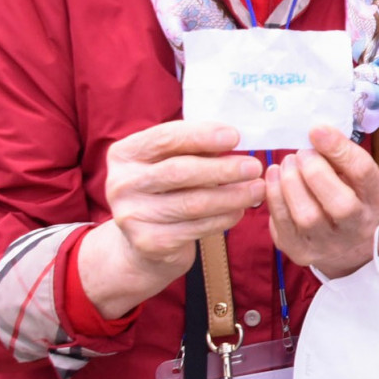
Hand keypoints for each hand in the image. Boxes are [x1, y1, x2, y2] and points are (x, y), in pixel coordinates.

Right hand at [79, 122, 265, 318]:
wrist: (142, 241)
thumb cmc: (166, 189)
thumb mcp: (171, 161)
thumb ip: (194, 148)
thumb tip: (234, 140)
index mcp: (125, 154)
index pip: (165, 138)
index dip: (202, 135)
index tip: (235, 137)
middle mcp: (120, 184)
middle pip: (179, 171)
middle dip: (223, 169)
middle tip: (254, 167)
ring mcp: (132, 216)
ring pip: (192, 203)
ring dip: (232, 196)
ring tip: (257, 189)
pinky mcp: (148, 243)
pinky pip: (196, 228)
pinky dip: (223, 218)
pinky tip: (239, 211)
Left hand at [265, 125, 378, 279]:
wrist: (344, 243)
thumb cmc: (350, 194)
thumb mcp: (357, 175)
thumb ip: (342, 155)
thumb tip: (316, 133)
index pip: (363, 173)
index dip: (338, 148)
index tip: (316, 130)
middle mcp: (359, 228)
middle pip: (340, 204)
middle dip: (315, 171)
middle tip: (302, 153)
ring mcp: (330, 245)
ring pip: (307, 216)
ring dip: (291, 182)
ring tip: (287, 163)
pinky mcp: (301, 252)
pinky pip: (283, 224)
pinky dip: (274, 195)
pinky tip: (274, 177)